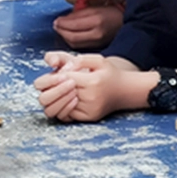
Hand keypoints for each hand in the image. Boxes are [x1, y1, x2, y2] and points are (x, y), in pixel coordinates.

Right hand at [34, 51, 82, 120]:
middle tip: (72, 84)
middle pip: (43, 99)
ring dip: (61, 101)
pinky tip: (77, 100)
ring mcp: (57, 105)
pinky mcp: (66, 114)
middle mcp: (50, 94)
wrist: (103, 81)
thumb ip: (60, 57)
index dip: (50, 80)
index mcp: (49, 82)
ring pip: (49, 110)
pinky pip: (60, 117)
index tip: (65, 76)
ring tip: (76, 92)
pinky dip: (67, 108)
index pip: (39, 84)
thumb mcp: (74, 59)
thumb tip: (52, 62)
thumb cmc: (86, 69)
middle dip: (57, 91)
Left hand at [34, 52, 151, 122]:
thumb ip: (80, 60)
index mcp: (92, 81)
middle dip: (51, 88)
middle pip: (56, 95)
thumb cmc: (109, 74)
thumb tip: (64, 69)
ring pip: (56, 108)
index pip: (63, 79)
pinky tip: (67, 99)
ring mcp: (88, 109)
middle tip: (56, 84)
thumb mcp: (99, 60)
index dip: (57, 75)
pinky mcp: (87, 117)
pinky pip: (65, 115)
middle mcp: (90, 98)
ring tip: (61, 92)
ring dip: (54, 99)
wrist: (125, 91)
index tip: (62, 74)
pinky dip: (61, 107)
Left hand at [54, 6, 123, 48]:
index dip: (62, 23)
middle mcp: (96, 34)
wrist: (124, 24)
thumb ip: (79, 14)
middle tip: (56, 25)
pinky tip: (69, 35)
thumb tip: (63, 19)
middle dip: (61, 31)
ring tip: (61, 30)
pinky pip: (79, 46)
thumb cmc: (111, 14)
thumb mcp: (95, 8)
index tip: (56, 20)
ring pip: (74, 43)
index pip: (73, 25)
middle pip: (72, 37)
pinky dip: (71, 41)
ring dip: (64, 37)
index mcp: (97, 21)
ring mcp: (97, 42)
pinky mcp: (96, 47)